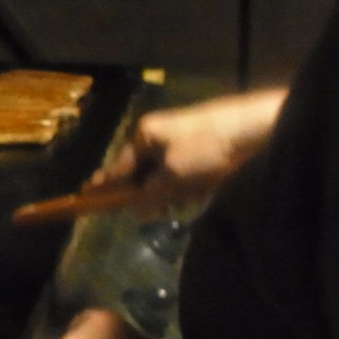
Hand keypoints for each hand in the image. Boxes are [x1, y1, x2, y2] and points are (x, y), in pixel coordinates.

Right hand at [86, 87, 287, 207]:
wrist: (253, 130)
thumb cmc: (207, 147)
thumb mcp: (173, 174)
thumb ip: (150, 193)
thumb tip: (136, 208)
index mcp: (146, 135)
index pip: (119, 167)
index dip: (104, 185)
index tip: (84, 195)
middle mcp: (159, 137)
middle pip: (142, 174)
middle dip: (150, 193)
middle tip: (157, 207)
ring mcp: (181, 144)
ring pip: (165, 178)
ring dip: (174, 192)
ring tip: (191, 194)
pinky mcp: (202, 152)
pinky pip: (185, 176)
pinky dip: (190, 186)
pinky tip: (203, 189)